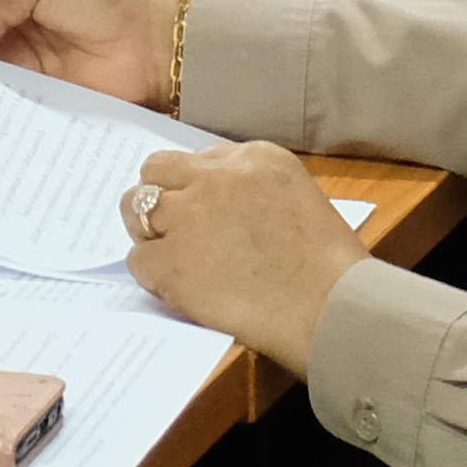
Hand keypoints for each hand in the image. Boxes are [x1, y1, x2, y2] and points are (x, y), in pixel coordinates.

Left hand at [119, 144, 365, 370]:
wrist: (332, 309)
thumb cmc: (331, 269)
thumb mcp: (300, 200)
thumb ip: (256, 192)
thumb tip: (223, 206)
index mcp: (255, 157)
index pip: (201, 158)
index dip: (198, 187)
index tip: (205, 211)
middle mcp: (214, 177)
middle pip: (157, 169)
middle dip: (161, 195)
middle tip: (173, 227)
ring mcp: (188, 217)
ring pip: (134, 206)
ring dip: (148, 229)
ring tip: (169, 254)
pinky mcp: (171, 262)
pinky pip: (138, 259)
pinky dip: (152, 274)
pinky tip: (176, 288)